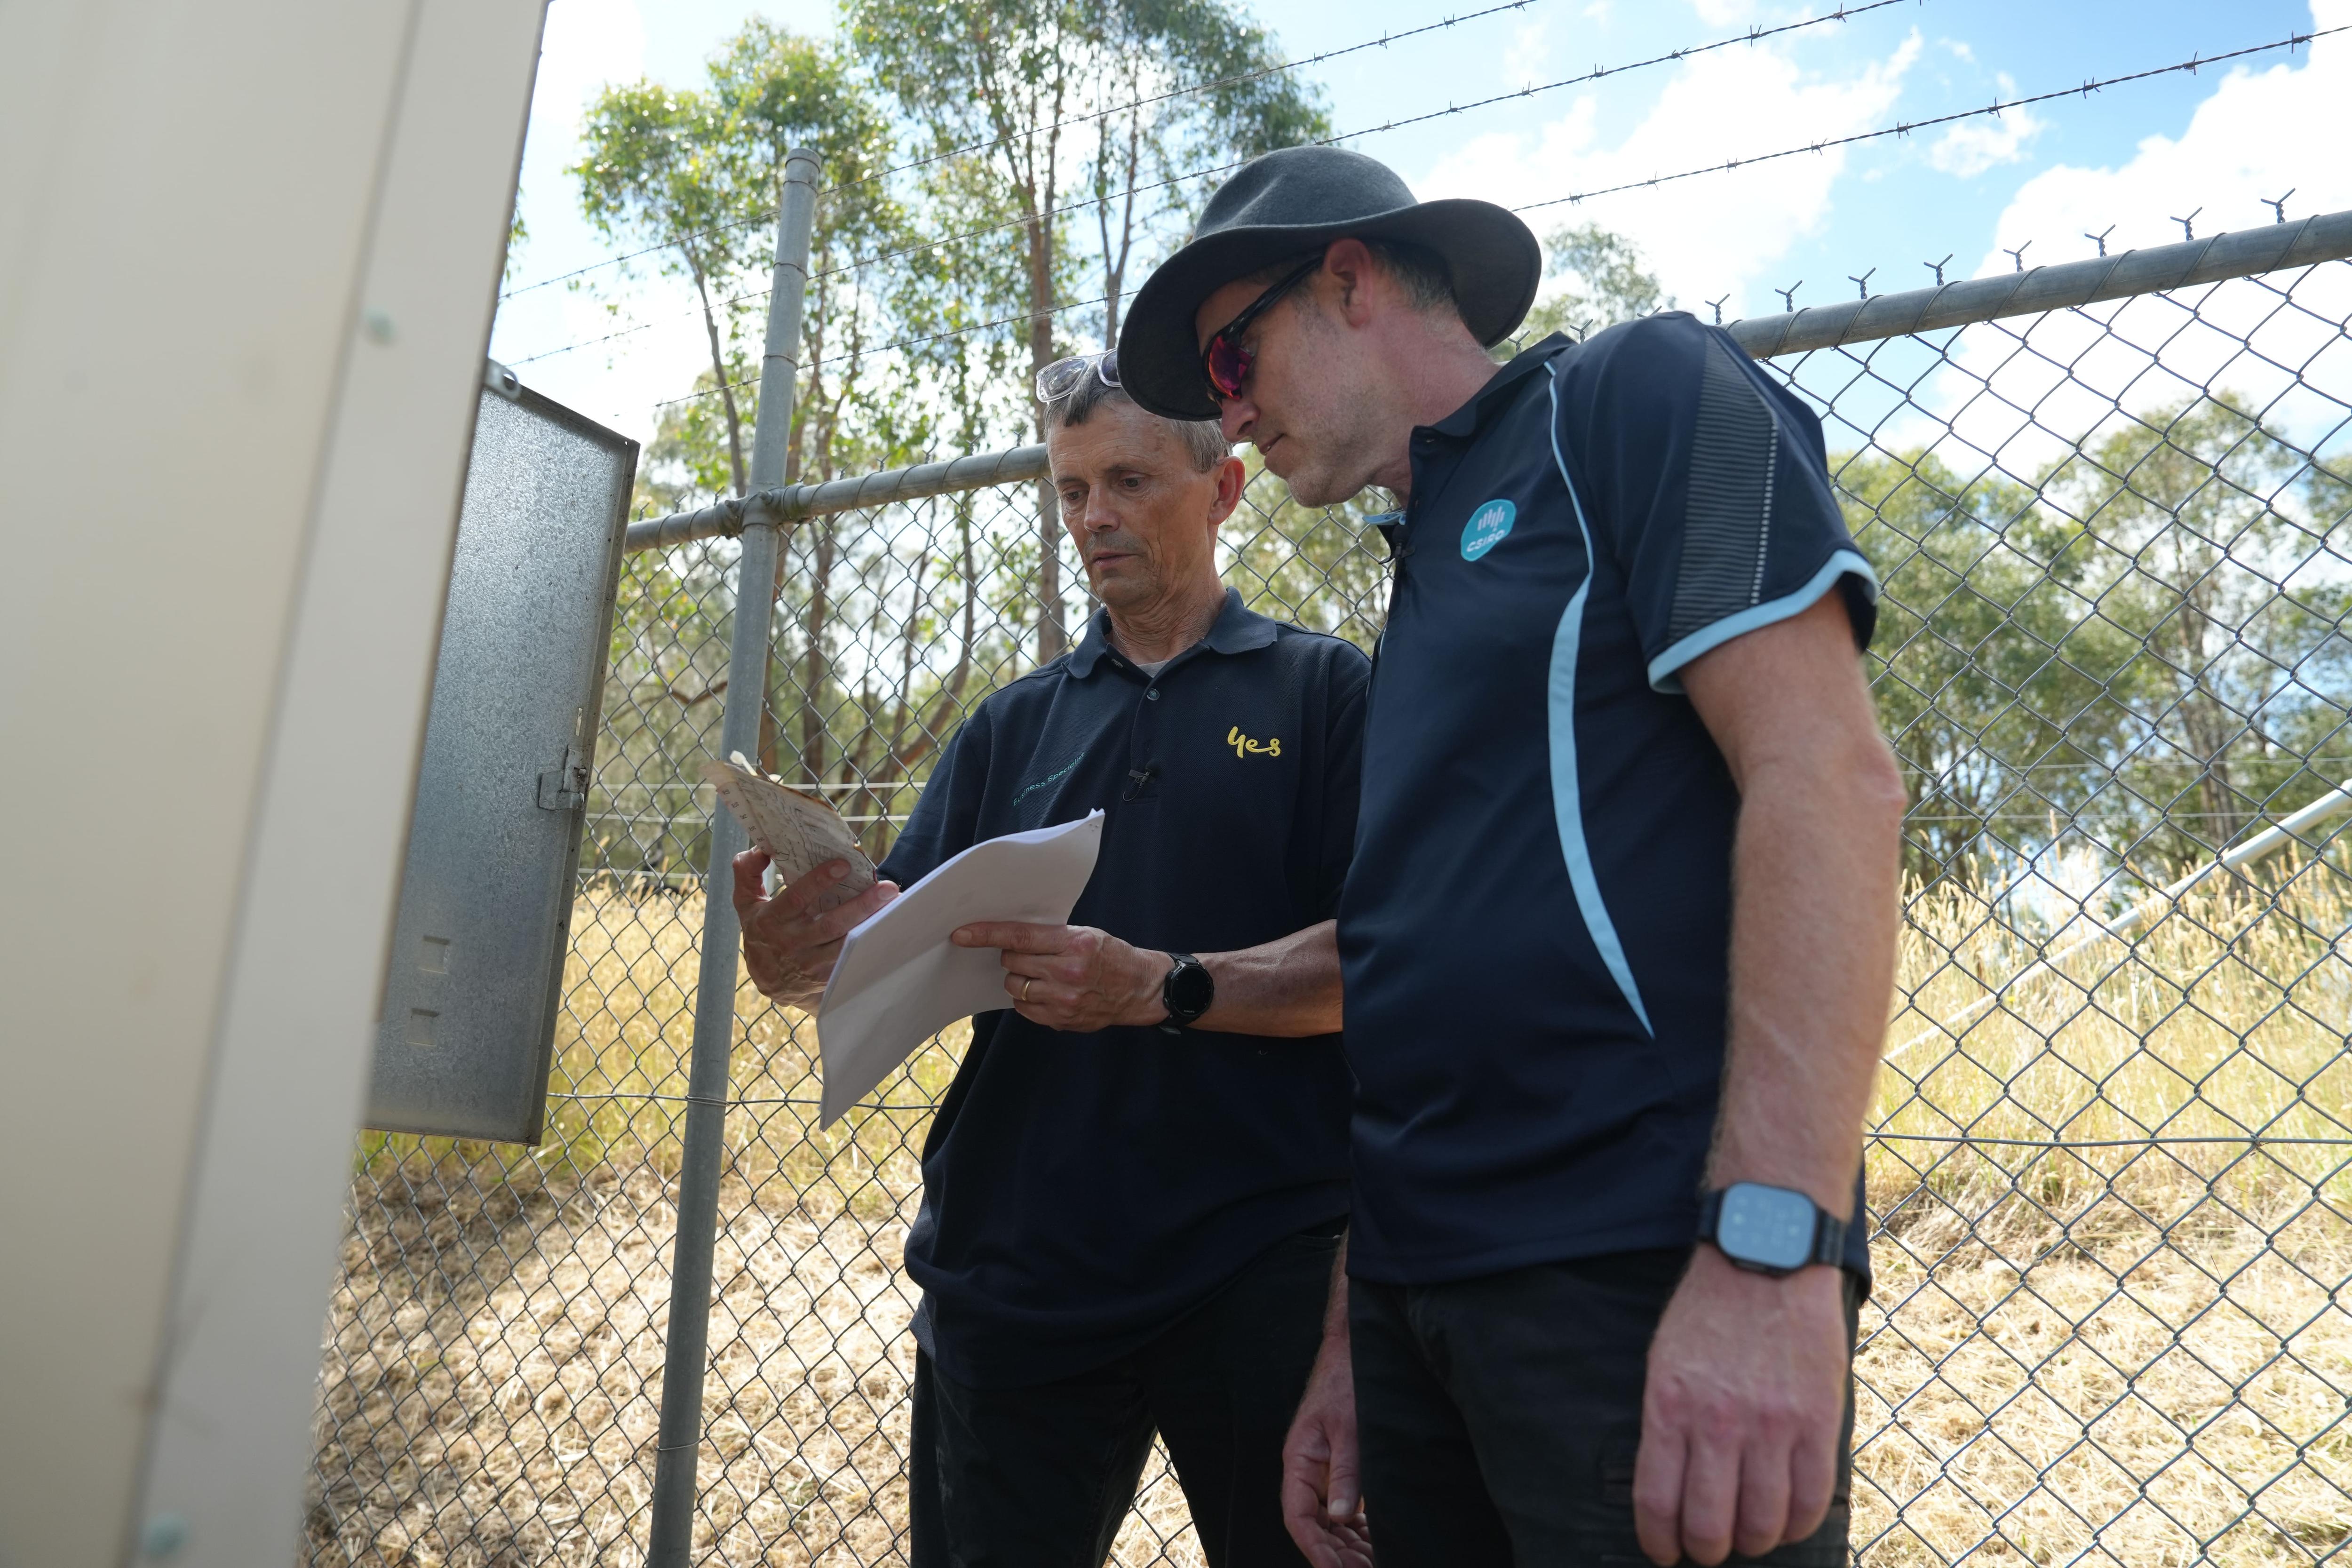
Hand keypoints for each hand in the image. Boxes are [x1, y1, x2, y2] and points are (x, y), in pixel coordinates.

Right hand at [731, 849, 898, 1002]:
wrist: (770, 982)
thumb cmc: (761, 932)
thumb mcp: (746, 904)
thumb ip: (747, 873)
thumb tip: (758, 849)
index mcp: (771, 921)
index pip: (796, 899)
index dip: (818, 882)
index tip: (843, 864)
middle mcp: (792, 943)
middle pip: (830, 924)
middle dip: (861, 906)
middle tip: (888, 887)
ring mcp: (811, 964)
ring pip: (845, 945)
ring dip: (872, 925)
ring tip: (896, 905)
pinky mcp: (827, 978)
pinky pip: (852, 960)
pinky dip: (871, 944)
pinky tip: (890, 927)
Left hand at [949, 922, 1166, 1030]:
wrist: (1140, 989)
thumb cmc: (1112, 957)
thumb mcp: (1086, 935)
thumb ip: (1051, 937)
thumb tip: (1010, 939)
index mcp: (1074, 944)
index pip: (1020, 937)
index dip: (987, 934)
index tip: (963, 934)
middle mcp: (1068, 973)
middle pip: (1013, 963)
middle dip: (1013, 957)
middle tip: (1030, 955)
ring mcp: (1064, 1000)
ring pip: (1015, 987)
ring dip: (1020, 979)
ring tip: (1042, 975)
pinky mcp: (1061, 1020)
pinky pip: (1025, 1008)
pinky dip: (1028, 999)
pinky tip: (1047, 992)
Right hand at [1281, 1333, 1369, 1567]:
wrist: (1354, 1352)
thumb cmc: (1346, 1381)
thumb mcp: (1350, 1426)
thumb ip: (1347, 1471)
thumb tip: (1345, 1515)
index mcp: (1299, 1459)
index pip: (1299, 1516)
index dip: (1315, 1549)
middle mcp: (1307, 1470)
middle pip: (1314, 1525)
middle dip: (1336, 1554)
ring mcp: (1323, 1470)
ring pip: (1329, 1520)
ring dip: (1348, 1545)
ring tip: (1371, 1563)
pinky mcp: (1339, 1467)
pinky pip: (1343, 1506)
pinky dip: (1357, 1527)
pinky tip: (1373, 1541)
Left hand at [1634, 1248, 1847, 1565]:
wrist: (1765, 1257)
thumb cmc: (1709, 1312)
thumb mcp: (1665, 1361)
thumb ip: (1668, 1424)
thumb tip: (1672, 1489)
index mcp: (1670, 1407)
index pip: (1659, 1502)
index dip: (1660, 1542)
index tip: (1664, 1553)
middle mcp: (1718, 1423)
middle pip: (1711, 1526)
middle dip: (1707, 1550)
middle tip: (1709, 1547)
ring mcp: (1771, 1426)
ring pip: (1762, 1524)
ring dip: (1753, 1542)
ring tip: (1749, 1535)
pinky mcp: (1817, 1422)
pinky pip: (1810, 1501)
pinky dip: (1796, 1525)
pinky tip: (1786, 1521)